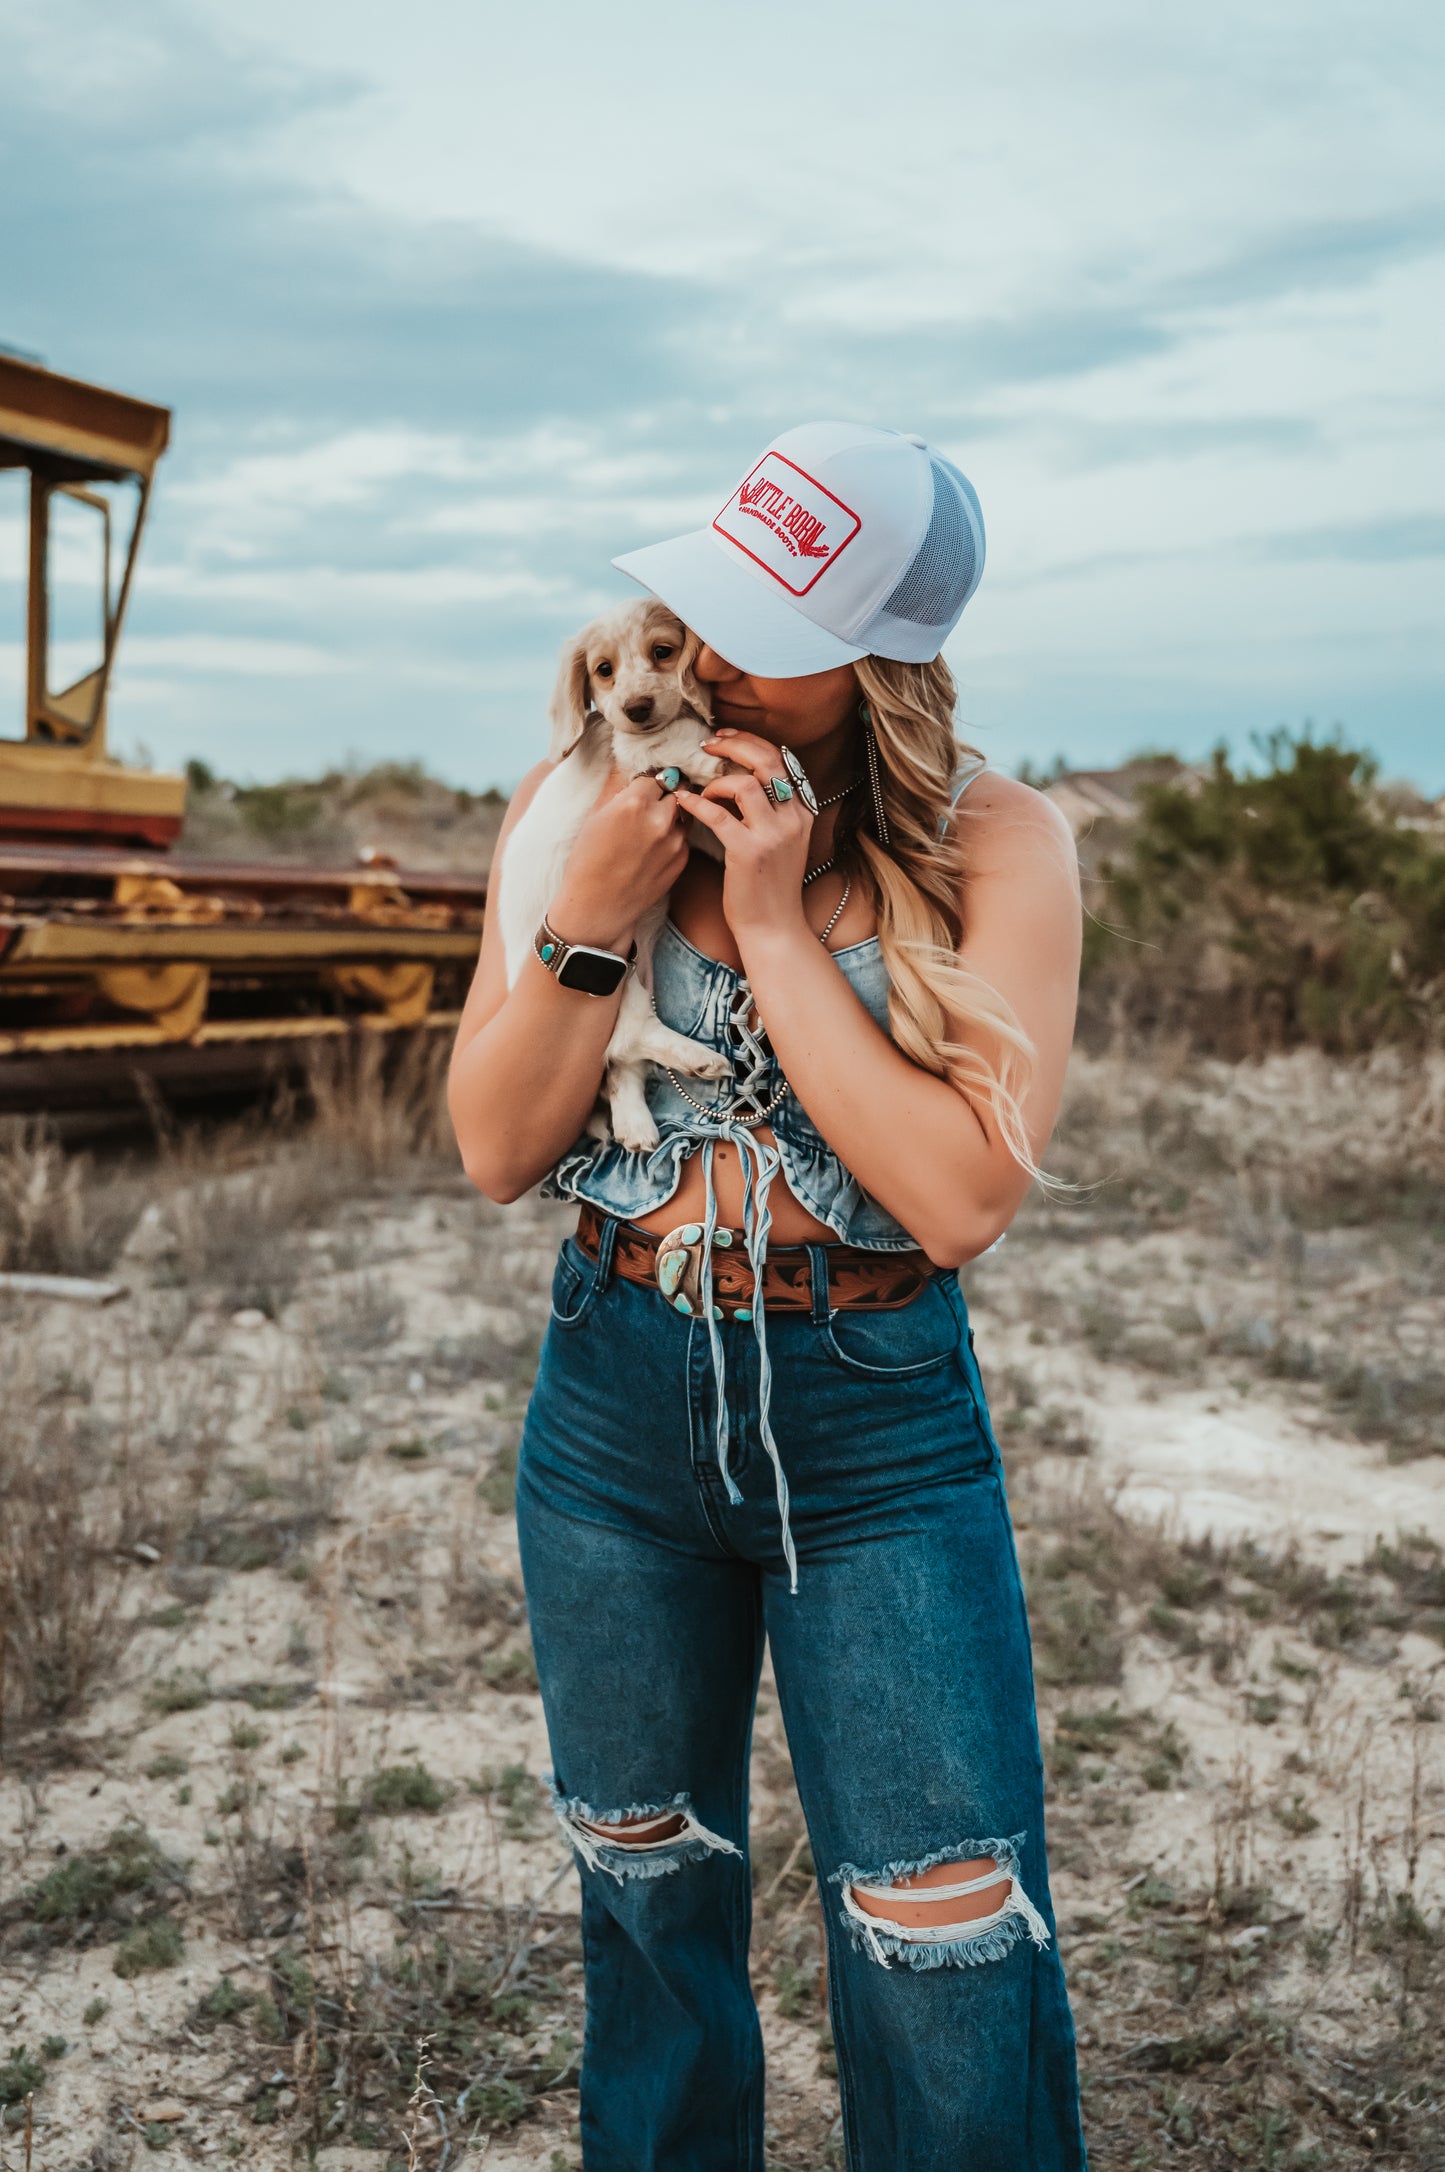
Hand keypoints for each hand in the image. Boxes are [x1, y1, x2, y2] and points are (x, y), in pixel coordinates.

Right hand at [550, 770, 690, 952]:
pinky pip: (683, 838)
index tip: (642, 788)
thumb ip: (618, 788)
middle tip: (650, 805)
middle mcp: (659, 820)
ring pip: (683, 814)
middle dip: (664, 795)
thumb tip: (631, 768)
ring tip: (650, 829)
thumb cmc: (588, 860)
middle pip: (675, 791)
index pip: (655, 777)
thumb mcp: (596, 815)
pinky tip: (652, 850)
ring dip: (671, 815)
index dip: (647, 782)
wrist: (597, 906)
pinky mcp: (682, 861)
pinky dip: (672, 838)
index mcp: (634, 803)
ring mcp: (674, 842)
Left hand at [674, 731, 814, 946]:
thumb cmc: (769, 887)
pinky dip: (698, 804)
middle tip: (708, 745)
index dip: (751, 742)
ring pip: (745, 783)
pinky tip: (685, 802)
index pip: (781, 760)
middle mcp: (793, 818)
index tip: (726, 738)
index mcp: (802, 812)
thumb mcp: (782, 842)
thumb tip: (739, 781)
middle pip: (767, 761)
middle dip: (734, 745)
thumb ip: (770, 812)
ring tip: (701, 789)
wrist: (773, 927)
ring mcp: (773, 835)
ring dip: (716, 781)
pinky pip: (718, 815)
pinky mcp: (749, 852)